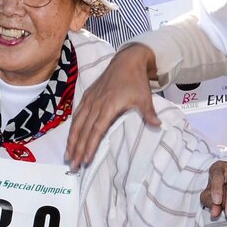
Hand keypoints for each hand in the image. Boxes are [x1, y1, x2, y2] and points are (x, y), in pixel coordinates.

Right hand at [66, 42, 159, 166]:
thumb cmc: (136, 81)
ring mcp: (90, 101)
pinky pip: (77, 115)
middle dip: (77, 150)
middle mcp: (96, 105)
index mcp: (109, 107)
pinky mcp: (87, 97)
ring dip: (71, 141)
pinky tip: (70, 138)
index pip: (97, 131)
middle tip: (73, 166)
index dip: (90, 146)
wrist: (127, 61)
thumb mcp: (145, 98)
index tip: (86, 160)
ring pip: (77, 124)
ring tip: (68, 156)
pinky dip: (72, 129)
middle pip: (84, 131)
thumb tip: (158, 126)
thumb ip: (149, 114)